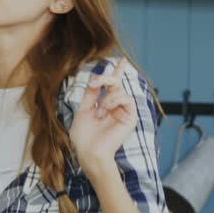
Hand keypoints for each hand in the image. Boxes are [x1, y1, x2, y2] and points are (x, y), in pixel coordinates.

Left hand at [69, 58, 136, 173]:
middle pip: (116, 83)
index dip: (117, 72)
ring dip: (107, 97)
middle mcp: (114, 107)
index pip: (111, 85)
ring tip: (99, 112)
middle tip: (95, 82)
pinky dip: (115, 100)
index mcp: (103, 105)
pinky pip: (127, 99)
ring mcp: (123, 112)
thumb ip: (90, 95)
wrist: (89, 152)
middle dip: (106, 78)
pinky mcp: (130, 118)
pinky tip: (106, 109)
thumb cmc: (83, 136)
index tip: (122, 60)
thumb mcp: (83, 111)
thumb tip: (96, 79)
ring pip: (120, 90)